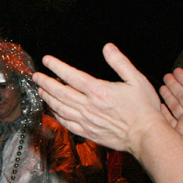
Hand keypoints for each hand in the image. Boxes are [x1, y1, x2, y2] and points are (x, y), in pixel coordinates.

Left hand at [33, 43, 166, 154]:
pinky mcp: (87, 132)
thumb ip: (120, 62)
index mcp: (98, 91)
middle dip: (46, 82)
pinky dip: (56, 115)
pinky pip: (66, 123)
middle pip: (60, 92)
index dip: (57, 66)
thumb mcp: (136, 79)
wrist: (145, 135)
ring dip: (48, 98)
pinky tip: (53, 111)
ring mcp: (86, 120)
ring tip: (41, 90)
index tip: (46, 60)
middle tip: (36, 76)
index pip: (71, 76)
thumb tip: (108, 47)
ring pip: (60, 107)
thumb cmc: (143, 108)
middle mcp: (88, 105)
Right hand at [160, 68, 182, 169]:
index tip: (177, 71)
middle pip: (182, 94)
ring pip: (174, 105)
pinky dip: (163, 111)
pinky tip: (158, 106)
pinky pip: (168, 119)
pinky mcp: (178, 131)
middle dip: (174, 85)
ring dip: (167, 96)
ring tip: (161, 87)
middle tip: (166, 76)